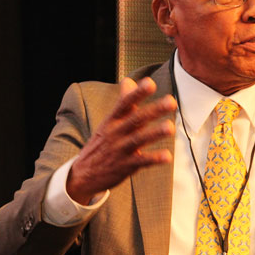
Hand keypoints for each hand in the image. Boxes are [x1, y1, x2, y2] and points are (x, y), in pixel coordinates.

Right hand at [66, 77, 176, 204]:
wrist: (83, 174)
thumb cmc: (101, 144)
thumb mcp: (108, 122)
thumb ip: (123, 102)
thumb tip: (129, 80)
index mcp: (112, 120)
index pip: (125, 103)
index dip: (137, 93)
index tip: (150, 83)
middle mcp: (115, 133)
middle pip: (136, 119)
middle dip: (154, 110)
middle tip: (171, 101)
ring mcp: (120, 150)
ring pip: (139, 139)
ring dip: (155, 133)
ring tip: (170, 127)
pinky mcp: (125, 166)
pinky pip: (141, 162)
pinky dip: (154, 159)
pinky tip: (167, 156)